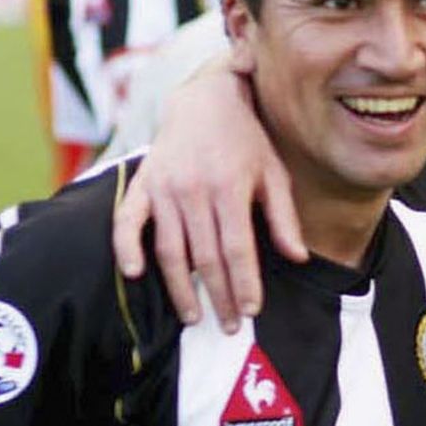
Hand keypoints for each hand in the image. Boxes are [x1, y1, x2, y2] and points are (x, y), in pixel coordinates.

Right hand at [110, 60, 304, 330]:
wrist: (205, 98)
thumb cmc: (247, 139)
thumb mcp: (274, 172)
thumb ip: (284, 216)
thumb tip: (298, 258)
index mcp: (230, 187)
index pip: (237, 248)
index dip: (244, 282)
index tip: (251, 311)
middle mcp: (194, 190)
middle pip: (205, 256)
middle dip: (218, 295)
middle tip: (227, 327)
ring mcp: (164, 188)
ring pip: (169, 249)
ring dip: (180, 287)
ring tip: (194, 316)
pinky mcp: (142, 184)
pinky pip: (127, 221)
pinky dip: (127, 248)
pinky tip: (133, 274)